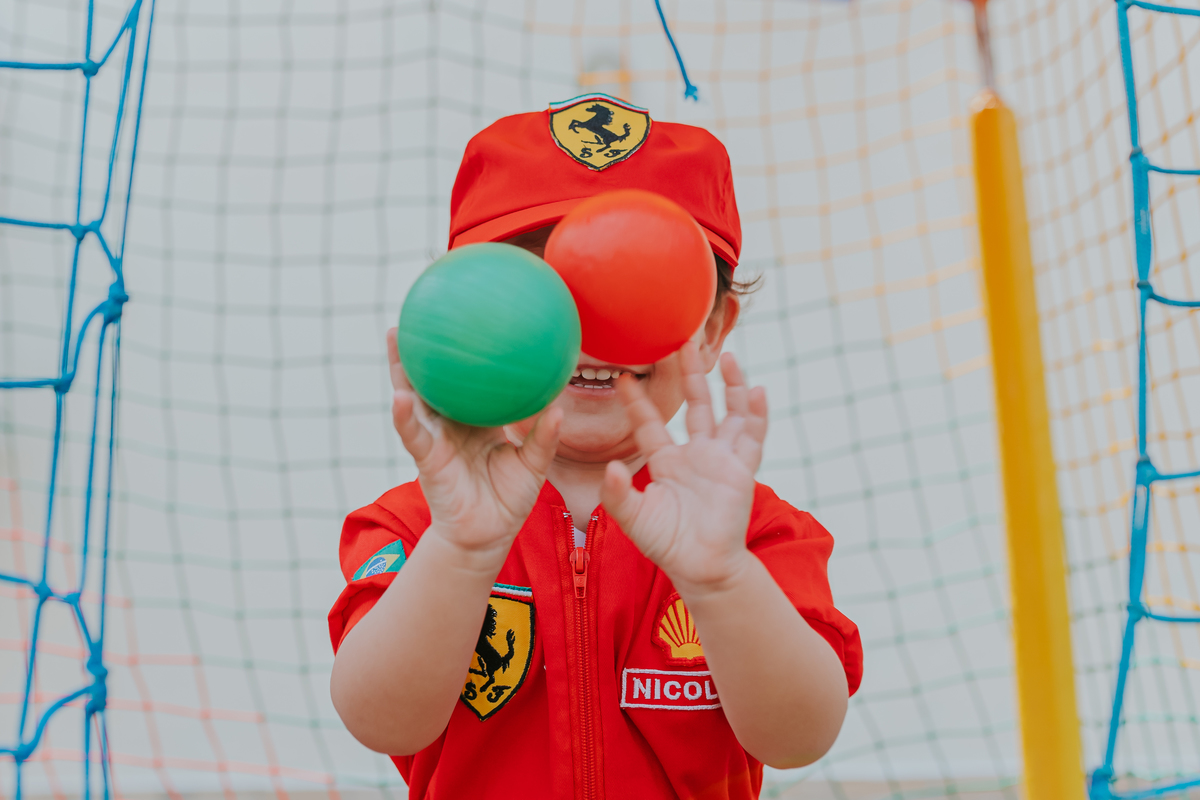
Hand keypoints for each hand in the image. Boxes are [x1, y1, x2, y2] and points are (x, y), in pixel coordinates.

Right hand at [386, 328, 560, 562]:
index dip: (465, 350)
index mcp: (475, 418)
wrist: (488, 536)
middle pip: (433, 377)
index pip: (468, 377)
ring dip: (401, 369)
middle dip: (424, 346)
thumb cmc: (508, 497)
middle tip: (420, 308)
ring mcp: (436, 438)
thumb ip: (543, 437)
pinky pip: (416, 435)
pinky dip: (405, 417)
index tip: (467, 316)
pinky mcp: (428, 460)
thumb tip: (557, 407)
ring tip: (394, 335)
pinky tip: (399, 397)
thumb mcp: (533, 464)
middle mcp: (451, 422)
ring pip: (414, 397)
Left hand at [601, 342, 767, 592]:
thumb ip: (617, 494)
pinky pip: (752, 437)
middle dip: (687, 374)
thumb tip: (606, 466)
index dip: (638, 401)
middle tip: (679, 341)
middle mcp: (696, 454)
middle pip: (694, 404)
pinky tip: (757, 390)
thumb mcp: (634, 518)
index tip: (624, 376)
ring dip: (728, 385)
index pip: (650, 423)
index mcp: (666, 462)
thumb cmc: (667, 544)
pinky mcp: (742, 471)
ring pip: (727, 413)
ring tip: (725, 355)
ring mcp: (721, 460)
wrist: (702, 568)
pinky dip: (756, 414)